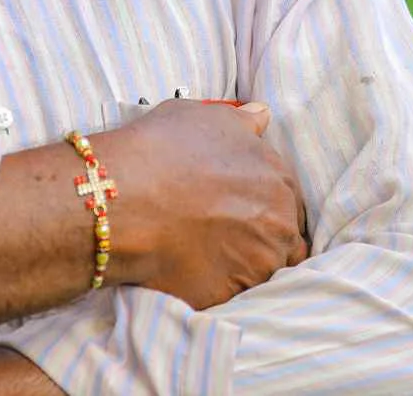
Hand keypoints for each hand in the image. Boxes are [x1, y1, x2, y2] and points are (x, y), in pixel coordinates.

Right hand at [95, 99, 309, 309]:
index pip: (287, 199)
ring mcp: (260, 263)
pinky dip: (222, 287)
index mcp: (279, 178)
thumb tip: (261, 115)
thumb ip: (243, 122)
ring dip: (247, 265)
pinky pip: (236, 296)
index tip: (238, 208)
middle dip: (261, 235)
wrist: (126, 199)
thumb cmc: (161, 150)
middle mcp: (280, 221)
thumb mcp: (205, 117)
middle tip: (224, 234)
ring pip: (265, 270)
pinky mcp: (234, 296)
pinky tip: (197, 274)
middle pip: (283, 236)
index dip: (262, 203)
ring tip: (210, 256)